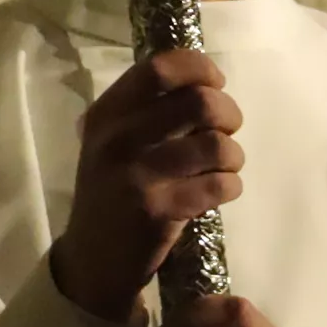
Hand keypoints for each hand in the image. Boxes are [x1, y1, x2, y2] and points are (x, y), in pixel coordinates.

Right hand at [50, 47, 242, 321]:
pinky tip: (217, 192)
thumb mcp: (117, 142)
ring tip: (223, 167)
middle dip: (229, 114)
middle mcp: (117, 139)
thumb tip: (208, 82)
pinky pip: (220, 185)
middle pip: (200, 103)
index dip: (200, 69)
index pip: (159, 68)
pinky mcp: (157, 210)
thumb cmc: (116, 191)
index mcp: (107, 113)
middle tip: (228, 131)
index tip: (215, 83)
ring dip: (233, 156)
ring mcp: (136, 175)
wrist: (93, 257)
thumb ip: (151, 110)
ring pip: (217, 145)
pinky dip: (230, 187)